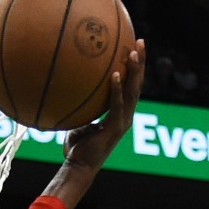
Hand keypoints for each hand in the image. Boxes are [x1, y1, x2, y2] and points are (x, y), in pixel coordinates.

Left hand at [62, 40, 145, 171]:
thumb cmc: (76, 146)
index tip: (133, 46)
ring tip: (134, 52)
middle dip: (140, 62)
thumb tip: (67, 83)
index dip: (134, 67)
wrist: (78, 167)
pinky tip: (115, 74)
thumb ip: (81, 103)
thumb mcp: (79, 118)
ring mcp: (123, 121)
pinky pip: (117, 105)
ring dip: (134, 71)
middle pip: (137, 84)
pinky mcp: (115, 129)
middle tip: (140, 41)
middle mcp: (125, 115)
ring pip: (133, 92)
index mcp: (120, 112)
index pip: (131, 85)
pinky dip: (117, 89)